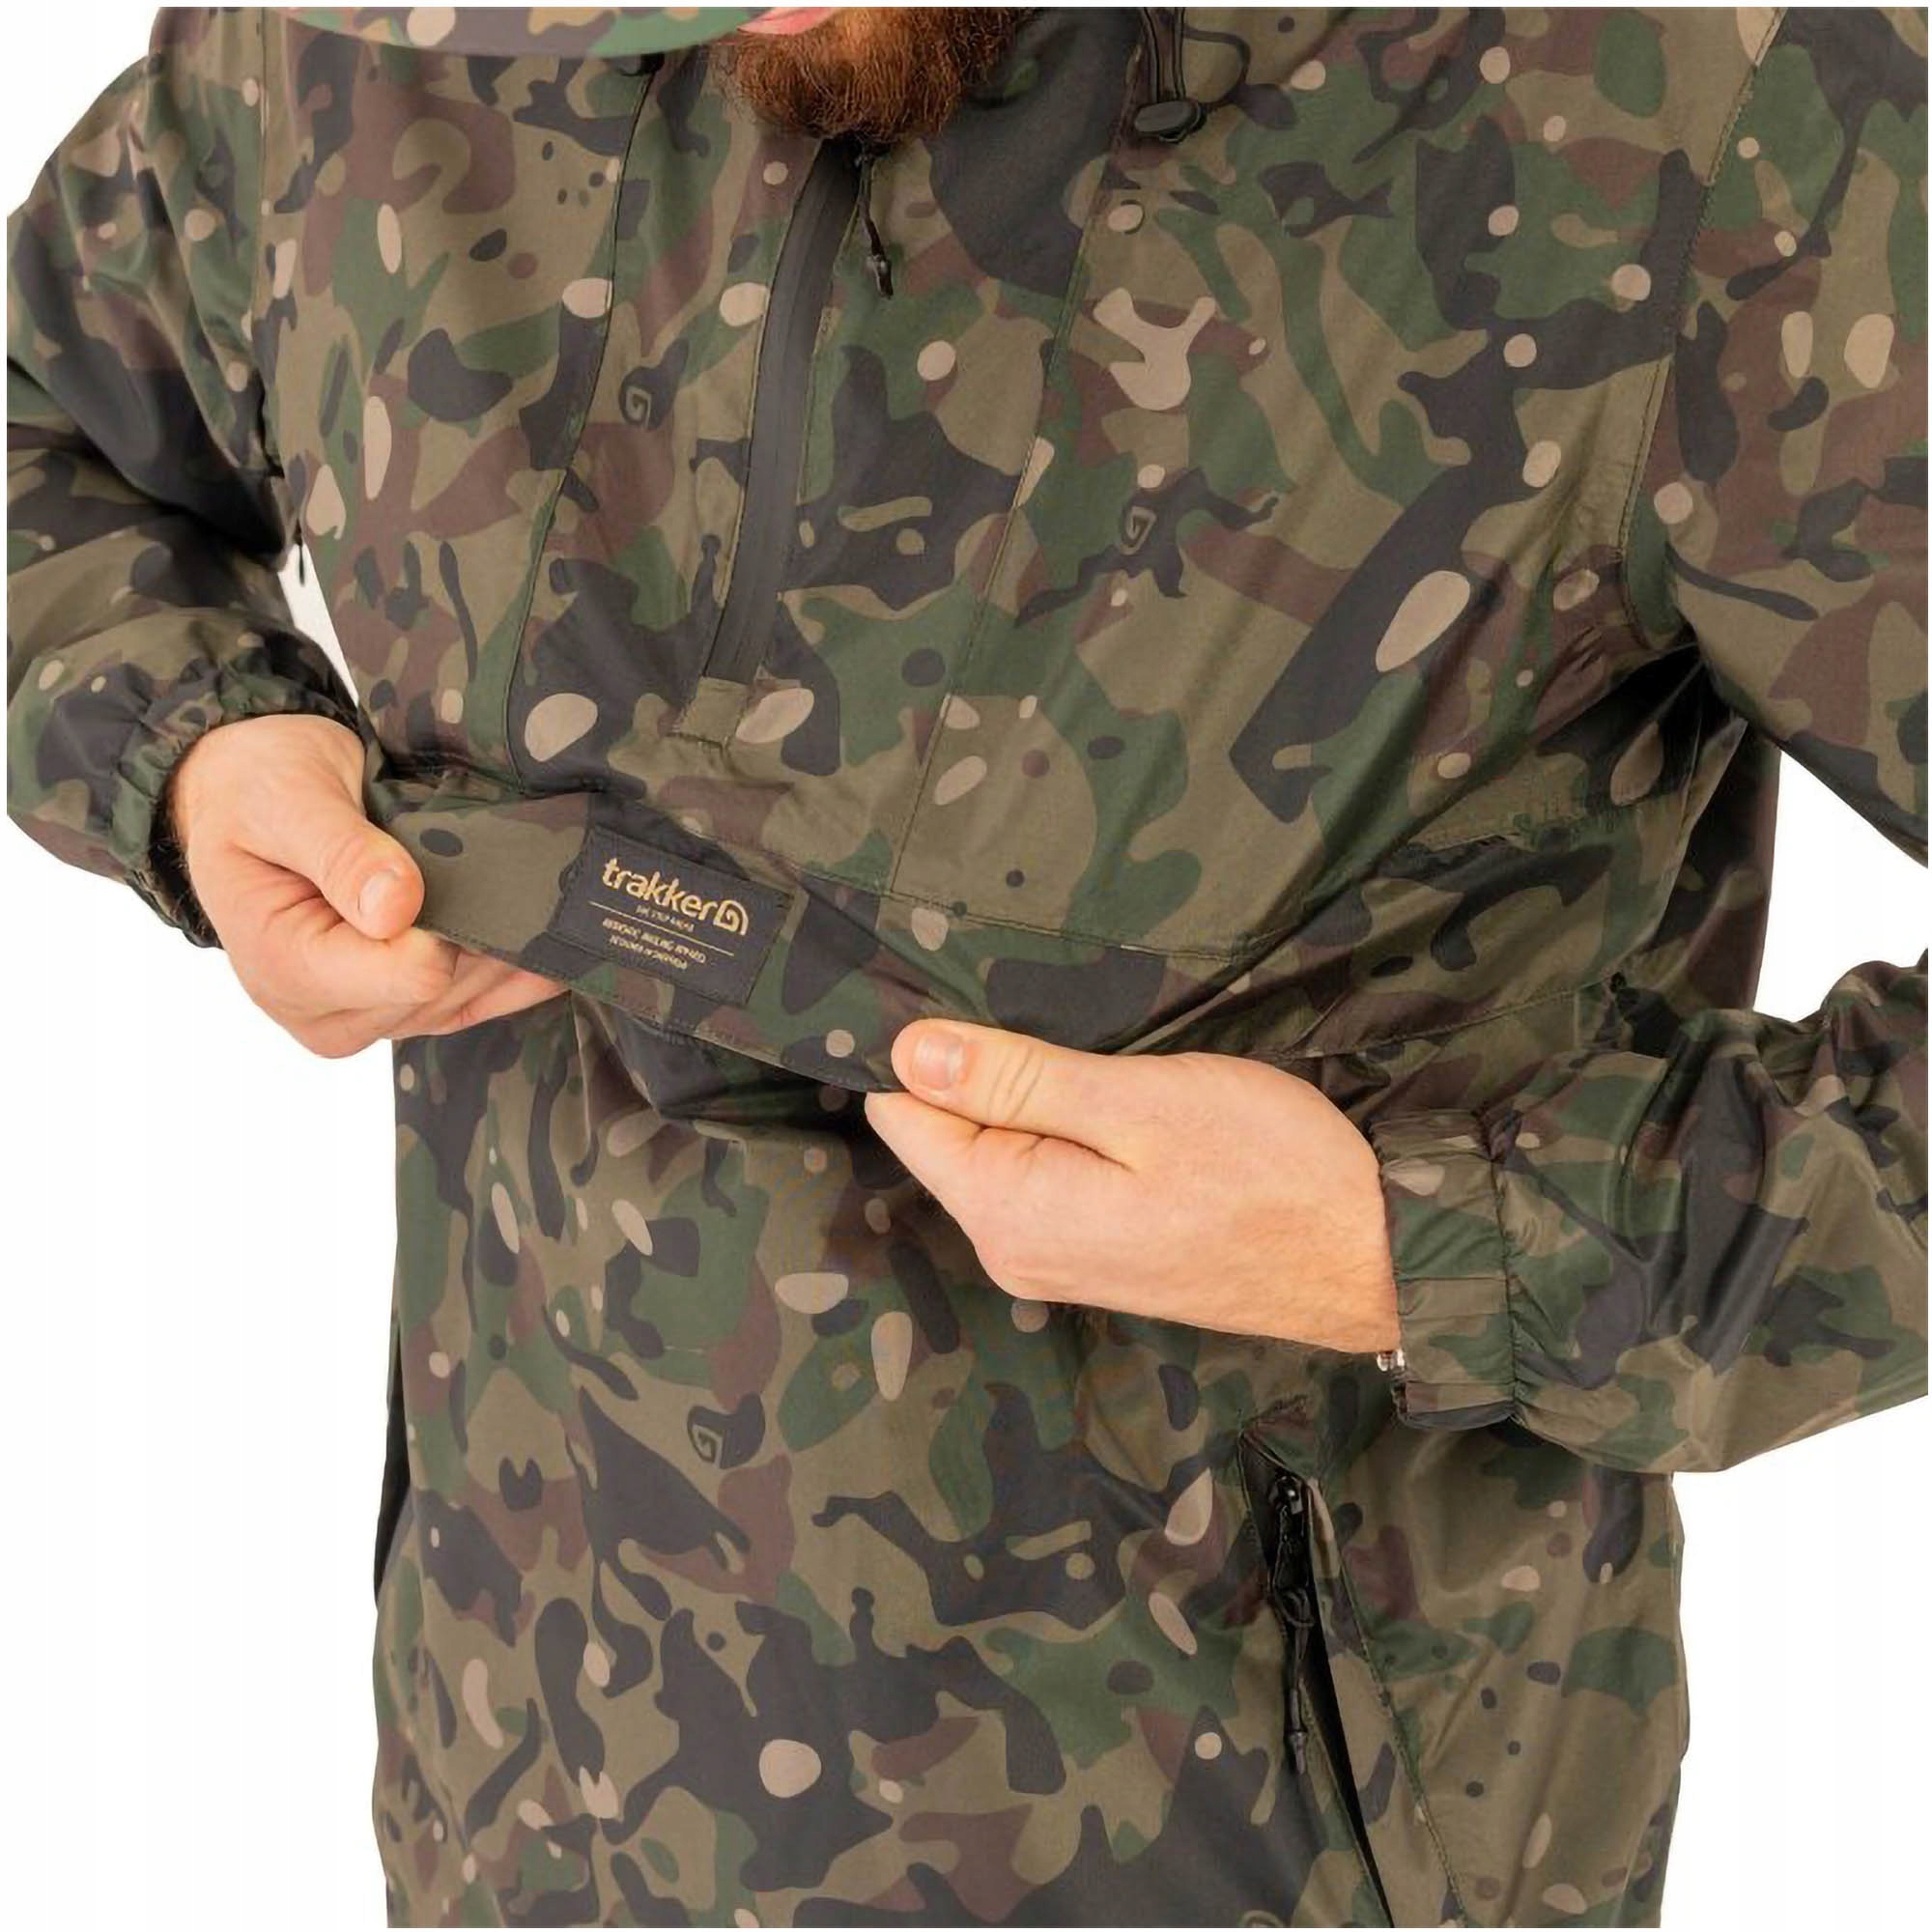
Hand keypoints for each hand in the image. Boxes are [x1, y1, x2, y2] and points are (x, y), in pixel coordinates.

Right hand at [165, 715, 563, 1056]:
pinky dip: (518, 969)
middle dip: (479, 926)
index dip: (450, 921)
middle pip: (447, 988)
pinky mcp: (404, 1007)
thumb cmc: (256, 791)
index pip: (410, 974)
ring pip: (471, 995)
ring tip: (517, 878)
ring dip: (502, 942)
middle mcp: (327, 1013)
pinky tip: (556, 934)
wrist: (247, 797)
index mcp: (287, 970)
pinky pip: (482, 1002)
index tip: (463, 865)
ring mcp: (370, 1017)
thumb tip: (397, 908)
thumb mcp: (286, 800)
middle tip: (503, 859)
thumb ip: (340, 854)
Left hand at [863, 1020, 1399, 1353]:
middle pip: (946, 1132)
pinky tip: (1115, 1103)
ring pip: (997, 1150)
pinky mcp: (1091, 1254)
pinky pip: (1039, 1175)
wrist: (1368, 1257)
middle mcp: (1012, 1250)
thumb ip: (1014, 1078)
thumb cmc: (1270, 1172)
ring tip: (1099, 1058)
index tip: (970, 995)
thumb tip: (908, 1052)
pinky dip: (1061, 1128)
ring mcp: (1051, 1260)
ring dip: (1030, 1096)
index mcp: (1007, 1212)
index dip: (924, 1046)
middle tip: (1058, 1020)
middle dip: (982, 1069)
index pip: (904, 1115)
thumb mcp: (1137, 1101)